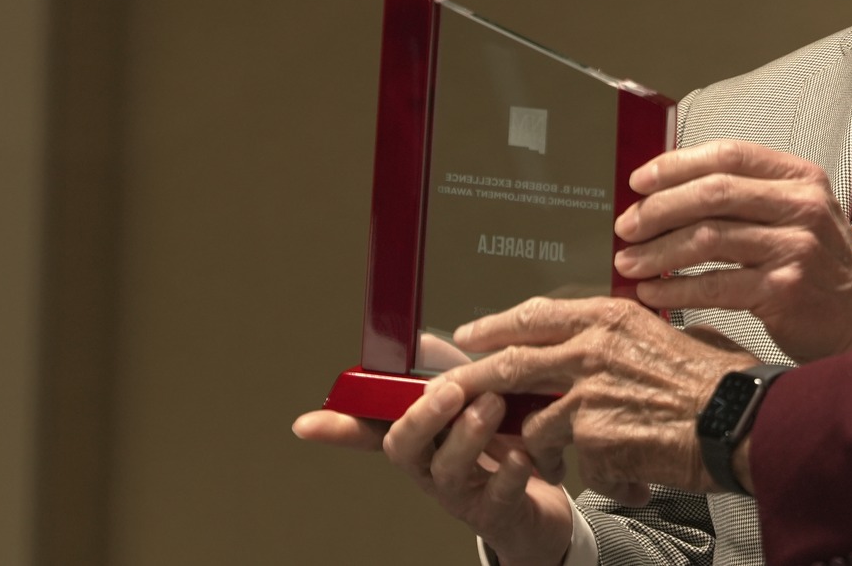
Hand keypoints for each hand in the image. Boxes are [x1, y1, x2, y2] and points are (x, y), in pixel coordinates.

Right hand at [290, 390, 572, 565]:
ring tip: (493, 405)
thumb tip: (414, 340)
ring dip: (467, 435)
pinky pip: (498, 496)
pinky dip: (507, 474)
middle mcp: (431, 467)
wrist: (545, 501)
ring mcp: (462, 492)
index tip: (306, 423)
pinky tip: (518, 456)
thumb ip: (443, 370)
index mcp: (421, 437)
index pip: (369, 429)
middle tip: (448, 389)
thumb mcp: (472, 397)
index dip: (338, 426)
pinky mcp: (498, 511)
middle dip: (420, 417)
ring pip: (447, 470)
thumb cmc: (503, 441)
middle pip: (404, 448)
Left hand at [444, 295, 759, 497]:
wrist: (740, 420)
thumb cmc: (721, 382)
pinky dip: (592, 475)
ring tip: (561, 463)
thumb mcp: (675, 336)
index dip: (497, 326)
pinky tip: (623, 482)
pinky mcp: (591, 433)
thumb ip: (635, 337)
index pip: (537, 315)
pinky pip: (572, 460)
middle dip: (473, 379)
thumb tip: (620, 344)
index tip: (472, 334)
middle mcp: (593, 346)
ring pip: (532, 422)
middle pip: (511, 362)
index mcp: (612, 316)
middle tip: (449, 389)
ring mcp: (588, 390)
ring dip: (541, 448)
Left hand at [614, 139, 851, 361]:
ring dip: (658, 252)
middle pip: (713, 193)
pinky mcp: (785, 290)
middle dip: (659, 209)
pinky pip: (714, 286)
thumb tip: (671, 193)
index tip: (638, 181)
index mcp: (801, 179)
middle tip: (626, 226)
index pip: (729, 155)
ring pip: (708, 239)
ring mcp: (795, 248)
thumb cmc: (823, 268)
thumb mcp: (800, 216)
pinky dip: (675, 291)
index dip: (677, 164)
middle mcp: (802, 207)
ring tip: (629, 263)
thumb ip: (750, 199)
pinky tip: (652, 295)